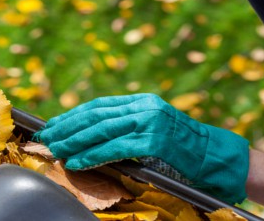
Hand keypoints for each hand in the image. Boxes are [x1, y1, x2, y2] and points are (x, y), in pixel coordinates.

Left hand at [35, 93, 249, 203]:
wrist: (217, 157)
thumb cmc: (185, 150)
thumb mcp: (155, 129)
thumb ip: (129, 126)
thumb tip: (92, 135)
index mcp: (143, 101)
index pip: (99, 105)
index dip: (73, 115)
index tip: (53, 125)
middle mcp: (145, 107)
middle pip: (96, 115)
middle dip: (67, 127)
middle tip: (47, 138)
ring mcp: (150, 123)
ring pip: (102, 130)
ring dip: (75, 141)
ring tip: (56, 150)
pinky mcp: (155, 142)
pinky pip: (116, 148)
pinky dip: (93, 155)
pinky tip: (77, 161)